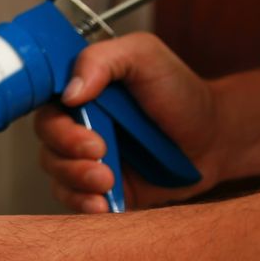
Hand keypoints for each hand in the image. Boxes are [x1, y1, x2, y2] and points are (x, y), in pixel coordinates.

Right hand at [34, 33, 225, 211]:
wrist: (213, 137)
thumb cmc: (180, 93)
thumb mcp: (145, 56)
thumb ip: (103, 59)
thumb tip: (70, 91)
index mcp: (80, 92)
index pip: (46, 106)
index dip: (56, 119)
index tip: (81, 119)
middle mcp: (77, 126)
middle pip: (47, 143)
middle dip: (68, 152)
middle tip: (100, 152)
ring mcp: (86, 160)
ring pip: (57, 175)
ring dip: (77, 180)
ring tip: (109, 180)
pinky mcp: (99, 190)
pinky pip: (75, 202)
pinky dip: (84, 205)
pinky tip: (103, 203)